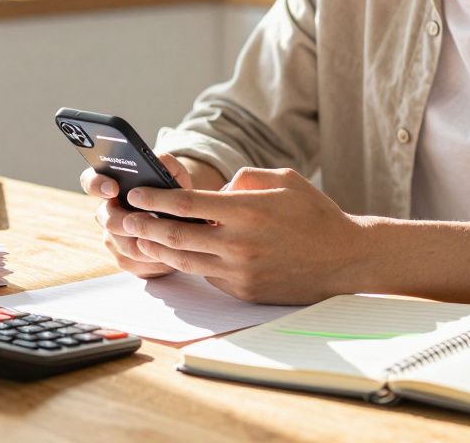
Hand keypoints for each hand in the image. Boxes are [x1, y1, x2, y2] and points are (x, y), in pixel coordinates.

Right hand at [80, 153, 194, 278]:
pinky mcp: (126, 260)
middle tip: (150, 219)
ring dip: (149, 243)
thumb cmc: (173, 191)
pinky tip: (174, 254)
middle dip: (130, 222)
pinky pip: (137, 265)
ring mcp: (113, 239)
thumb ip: (166, 163)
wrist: (183, 219)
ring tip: (171, 237)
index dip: (97, 185)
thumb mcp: (174, 173)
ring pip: (126, 247)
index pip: (90, 182)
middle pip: (108, 221)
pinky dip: (158, 261)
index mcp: (111, 186)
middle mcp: (106, 213)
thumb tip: (160, 161)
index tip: (114, 188)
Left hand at [123, 167, 364, 303]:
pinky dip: (191, 262)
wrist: (345, 259)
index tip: (137, 193)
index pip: (188, 205)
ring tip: (139, 237)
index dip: (157, 199)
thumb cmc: (314, 214)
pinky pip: (208, 275)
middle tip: (124, 217)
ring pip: (186, 261)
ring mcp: (241, 272)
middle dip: (145, 226)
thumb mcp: (283, 179)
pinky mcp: (244, 291)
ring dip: (158, 249)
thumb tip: (214, 190)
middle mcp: (240, 244)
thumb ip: (243, 178)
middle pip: (177, 237)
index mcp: (247, 211)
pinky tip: (178, 252)